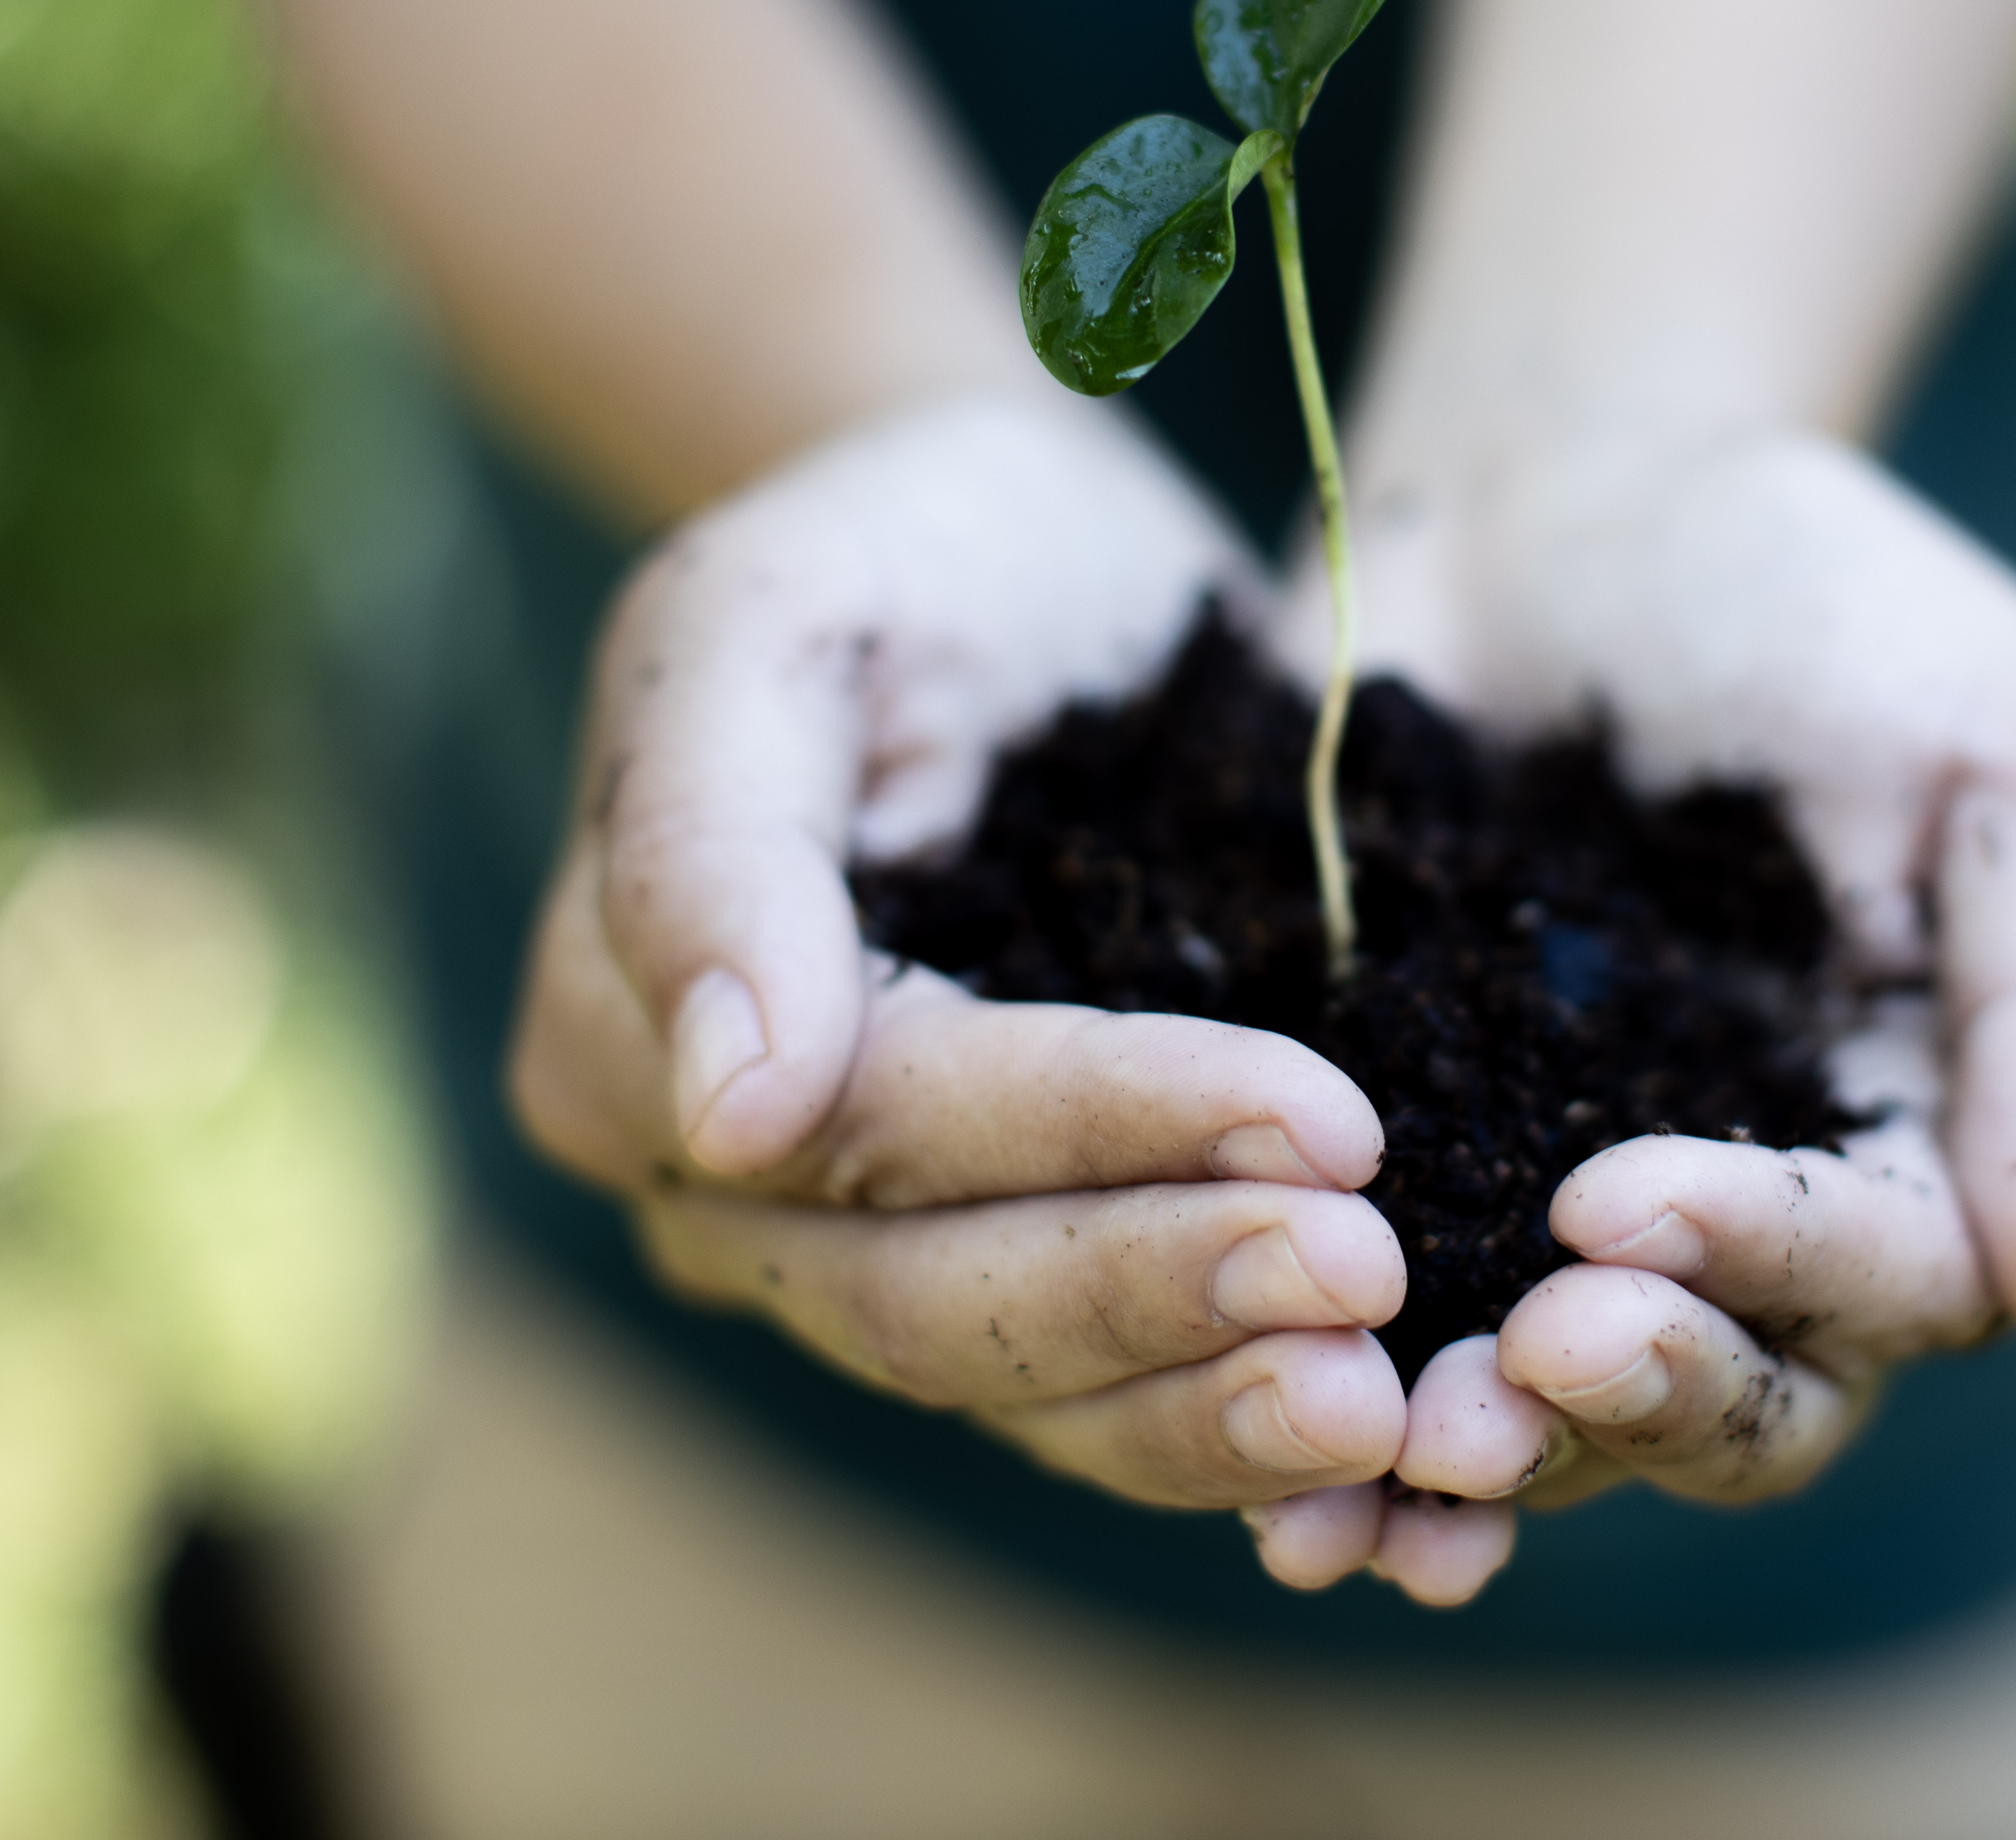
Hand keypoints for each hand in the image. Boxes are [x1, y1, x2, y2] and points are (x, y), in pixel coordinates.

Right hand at [513, 395, 1412, 1511]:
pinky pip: (1098, 1398)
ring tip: (1391, 1409)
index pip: (876, 1123)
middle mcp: (717, 1184)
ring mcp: (849, 1252)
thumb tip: (732, 1114)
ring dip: (1208, 1410)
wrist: (1023, 553)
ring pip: (1021, 1387)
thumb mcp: (766, 616)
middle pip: (935, 1293)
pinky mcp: (1005, 1258)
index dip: (1092, 1130)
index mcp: (623, 1031)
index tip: (1324, 1119)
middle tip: (1376, 1281)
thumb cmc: (897, 545)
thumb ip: (710, 840)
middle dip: (1163, 1290)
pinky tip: (1381, 1469)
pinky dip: (1230, 1438)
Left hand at [1246, 424, 2015, 1590]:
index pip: (1889, 1276)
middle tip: (1510, 1367)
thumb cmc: (1816, 592)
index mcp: (1930, 1128)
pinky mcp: (1400, 1170)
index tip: (1618, 1204)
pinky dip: (1345, 1439)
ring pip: (1565, 1417)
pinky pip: (1391, 1348)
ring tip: (1389, 1457)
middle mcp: (1758, 1211)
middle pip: (1741, 1400)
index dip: (1765, 1262)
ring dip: (1488, 1462)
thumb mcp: (2010, 751)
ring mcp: (1564, 1203)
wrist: (1556, 487)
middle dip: (1629, 1399)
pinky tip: (1279, 1501)